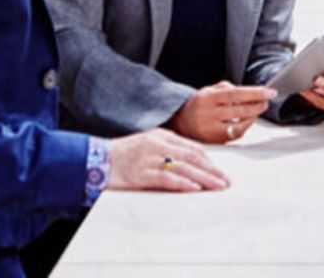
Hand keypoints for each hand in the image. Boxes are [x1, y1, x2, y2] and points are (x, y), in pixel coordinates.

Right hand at [106, 127, 228, 191]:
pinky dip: (181, 183)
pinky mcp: (141, 173)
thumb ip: (167, 149)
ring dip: (204, 178)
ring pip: (183, 168)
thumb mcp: (146, 144)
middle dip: (212, 170)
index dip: (208, 160)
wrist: (96, 158)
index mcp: (160, 136)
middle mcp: (157, 145)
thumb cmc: (122, 154)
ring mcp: (149, 159)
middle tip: (226, 181)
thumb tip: (190, 162)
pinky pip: (165, 178)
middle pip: (191, 157)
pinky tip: (194, 188)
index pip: (191, 147)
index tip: (220, 171)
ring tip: (218, 186)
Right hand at [166, 81, 275, 143]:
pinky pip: (236, 134)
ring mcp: (212, 130)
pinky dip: (245, 126)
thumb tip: (246, 93)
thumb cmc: (197, 105)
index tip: (269, 92)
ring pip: (240, 125)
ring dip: (253, 117)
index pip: (235, 94)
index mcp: (207, 98)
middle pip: (240, 110)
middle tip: (266, 101)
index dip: (254, 93)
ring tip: (257, 109)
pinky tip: (247, 120)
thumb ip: (226, 88)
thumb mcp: (207, 90)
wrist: (179, 122)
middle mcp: (209, 114)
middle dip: (258, 105)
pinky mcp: (216, 141)